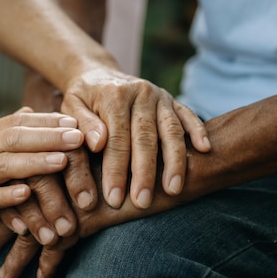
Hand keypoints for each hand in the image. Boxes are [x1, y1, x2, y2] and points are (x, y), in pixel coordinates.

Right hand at [0, 71, 97, 247]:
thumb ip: (3, 131)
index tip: (75, 122)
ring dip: (34, 163)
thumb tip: (31, 111)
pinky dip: (6, 195)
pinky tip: (26, 193)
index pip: (16, 123)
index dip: (46, 122)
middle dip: (48, 138)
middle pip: (12, 139)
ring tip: (62, 162)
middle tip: (78, 138)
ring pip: (1, 166)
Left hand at [0, 148, 181, 277]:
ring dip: (21, 254)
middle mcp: (62, 173)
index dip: (1, 201)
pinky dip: (53, 260)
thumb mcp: (105, 145)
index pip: (21, 178)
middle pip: (21, 204)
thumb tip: (46, 163)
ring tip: (2, 277)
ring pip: (36, 226)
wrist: (184, 157)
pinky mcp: (94, 213)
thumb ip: (77, 152)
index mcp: (60, 151)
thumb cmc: (143, 149)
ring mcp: (75, 193)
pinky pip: (66, 241)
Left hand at [61, 67, 210, 208]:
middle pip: (146, 138)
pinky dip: (198, 131)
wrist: (98, 74)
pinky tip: (206, 150)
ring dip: (175, 161)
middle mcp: (141, 93)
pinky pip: (188, 115)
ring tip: (173, 190)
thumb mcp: (71, 106)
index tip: (114, 199)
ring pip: (171, 130)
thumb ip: (82, 124)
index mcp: (114, 96)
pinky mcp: (173, 100)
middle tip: (142, 203)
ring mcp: (160, 96)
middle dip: (145, 173)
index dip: (116, 170)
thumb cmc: (82, 99)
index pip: (116, 139)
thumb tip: (98, 143)